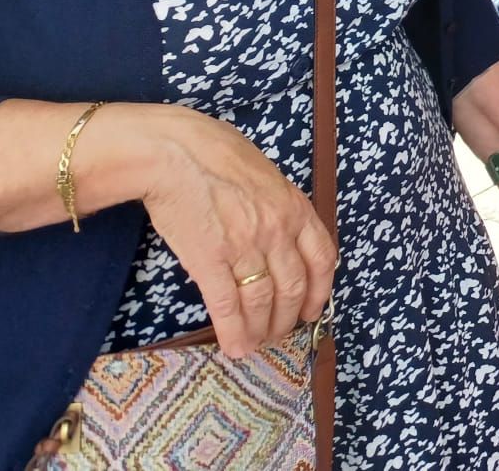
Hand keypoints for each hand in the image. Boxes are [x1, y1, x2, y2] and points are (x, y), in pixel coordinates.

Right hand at [132, 105, 335, 358]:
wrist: (177, 152)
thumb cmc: (217, 154)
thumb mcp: (266, 175)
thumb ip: (279, 207)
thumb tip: (280, 236)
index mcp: (295, 207)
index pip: (322, 258)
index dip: (319, 291)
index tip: (312, 309)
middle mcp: (277, 230)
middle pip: (293, 287)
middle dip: (288, 317)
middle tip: (278, 333)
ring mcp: (246, 246)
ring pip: (262, 301)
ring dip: (261, 330)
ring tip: (255, 345)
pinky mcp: (211, 260)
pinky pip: (228, 305)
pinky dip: (233, 331)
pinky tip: (234, 347)